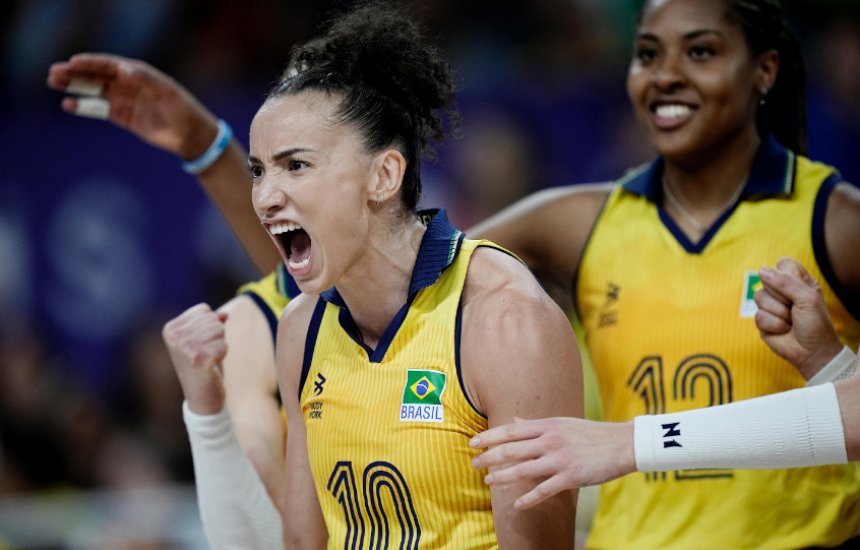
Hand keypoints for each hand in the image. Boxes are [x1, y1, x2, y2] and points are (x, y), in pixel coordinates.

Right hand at [46, 53, 219, 159]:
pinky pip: (99, 110)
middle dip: (76, 73)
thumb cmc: (183, 109)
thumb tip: (123, 69)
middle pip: (97, 76)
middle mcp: (129, 84)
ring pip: (94, 91)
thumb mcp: (168, 91)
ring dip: (74, 87)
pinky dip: (83, 107)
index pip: (109, 65)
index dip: (91, 63)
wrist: (191, 135)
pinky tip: (68, 104)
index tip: (73, 62)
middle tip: (54, 73)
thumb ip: (146, 79)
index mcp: (138, 73)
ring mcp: (124, 100)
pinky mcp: (123, 117)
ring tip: (54, 83)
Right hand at [162, 303, 229, 414]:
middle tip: (206, 352)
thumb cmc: (203, 364)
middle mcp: (174, 337)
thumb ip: (212, 322)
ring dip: (220, 344)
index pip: (203, 309)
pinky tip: (212, 365)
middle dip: (216, 335)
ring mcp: (184, 348)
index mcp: (170, 328)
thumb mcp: (204, 338)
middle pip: (212, 318)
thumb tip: (224, 314)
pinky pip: (223, 345)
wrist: (202, 396)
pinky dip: (223, 354)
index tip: (201, 343)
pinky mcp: (198, 360)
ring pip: (219, 330)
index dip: (210, 325)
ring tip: (209, 358)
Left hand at [469, 417, 633, 508]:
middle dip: (490, 457)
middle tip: (474, 464)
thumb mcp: (562, 423)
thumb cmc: (590, 433)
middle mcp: (550, 441)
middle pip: (512, 449)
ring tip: (488, 482)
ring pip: (524, 469)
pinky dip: (529, 498)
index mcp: (548, 425)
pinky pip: (544, 490)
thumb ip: (536, 424)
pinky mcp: (571, 477)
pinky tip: (518, 504)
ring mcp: (560, 459)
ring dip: (503, 477)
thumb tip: (514, 420)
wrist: (622, 444)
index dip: (490, 437)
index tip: (474, 443)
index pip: (511, 430)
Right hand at [755, 257, 843, 379]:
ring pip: (759, 297)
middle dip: (782, 297)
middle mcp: (782, 291)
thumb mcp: (807, 299)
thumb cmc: (816, 324)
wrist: (812, 352)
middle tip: (795, 308)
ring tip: (790, 321)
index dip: (787, 275)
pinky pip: (758, 316)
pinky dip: (773, 325)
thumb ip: (785, 282)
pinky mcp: (762, 321)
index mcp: (798, 281)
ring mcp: (770, 305)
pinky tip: (783, 330)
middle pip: (767, 280)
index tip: (799, 288)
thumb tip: (761, 271)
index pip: (783, 264)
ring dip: (778, 313)